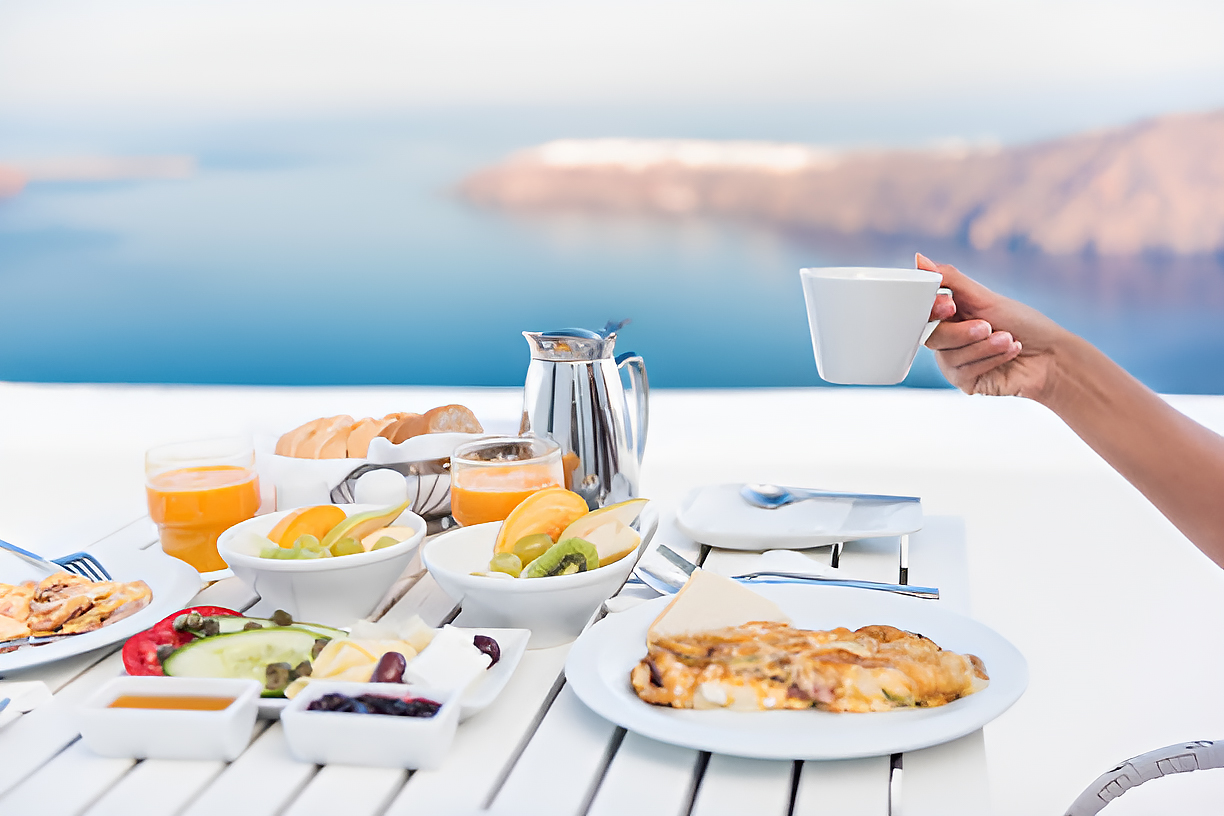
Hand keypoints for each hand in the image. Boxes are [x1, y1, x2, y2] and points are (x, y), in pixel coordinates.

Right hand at [918, 253, 1068, 401]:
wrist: (1050, 355)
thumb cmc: (1023, 323)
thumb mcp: (985, 297)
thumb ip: (950, 280)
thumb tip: (920, 260)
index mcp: (950, 316)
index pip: (924, 312)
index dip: (933, 310)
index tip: (950, 305)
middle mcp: (949, 339)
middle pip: (933, 337)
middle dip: (964, 332)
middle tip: (988, 326)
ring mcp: (954, 362)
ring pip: (949, 356)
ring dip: (985, 346)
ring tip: (1008, 339)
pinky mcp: (965, 381)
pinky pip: (963, 371)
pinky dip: (990, 359)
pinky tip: (1009, 353)